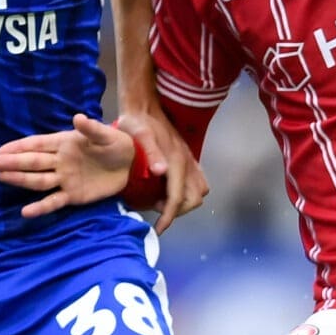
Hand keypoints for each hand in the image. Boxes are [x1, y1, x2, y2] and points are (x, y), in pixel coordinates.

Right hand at [0, 113, 138, 217]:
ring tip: (3, 178)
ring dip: (21, 180)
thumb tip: (78, 117)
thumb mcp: (107, 135)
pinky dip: (41, 207)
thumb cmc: (115, 144)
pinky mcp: (72, 196)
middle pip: (33, 162)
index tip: (1, 149)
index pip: (38, 145)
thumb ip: (92, 129)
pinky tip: (26, 212)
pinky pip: (54, 202)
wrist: (130, 164)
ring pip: (39, 180)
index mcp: (64, 143)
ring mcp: (64, 179)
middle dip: (14, 162)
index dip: (19, 146)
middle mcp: (59, 161)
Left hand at [114, 106, 209, 231]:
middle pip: (194, 198)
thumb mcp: (138, 135)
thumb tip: (162, 172)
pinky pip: (197, 181)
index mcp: (176, 160)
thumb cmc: (135, 122)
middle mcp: (187, 162)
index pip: (177, 197)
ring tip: (162, 201)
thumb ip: (151, 154)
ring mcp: (190, 160)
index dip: (169, 216)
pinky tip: (168, 190)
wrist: (143, 105)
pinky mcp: (188, 158)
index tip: (158, 229)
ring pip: (199, 191)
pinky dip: (187, 192)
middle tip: (157, 210)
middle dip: (178, 210)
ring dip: (184, 202)